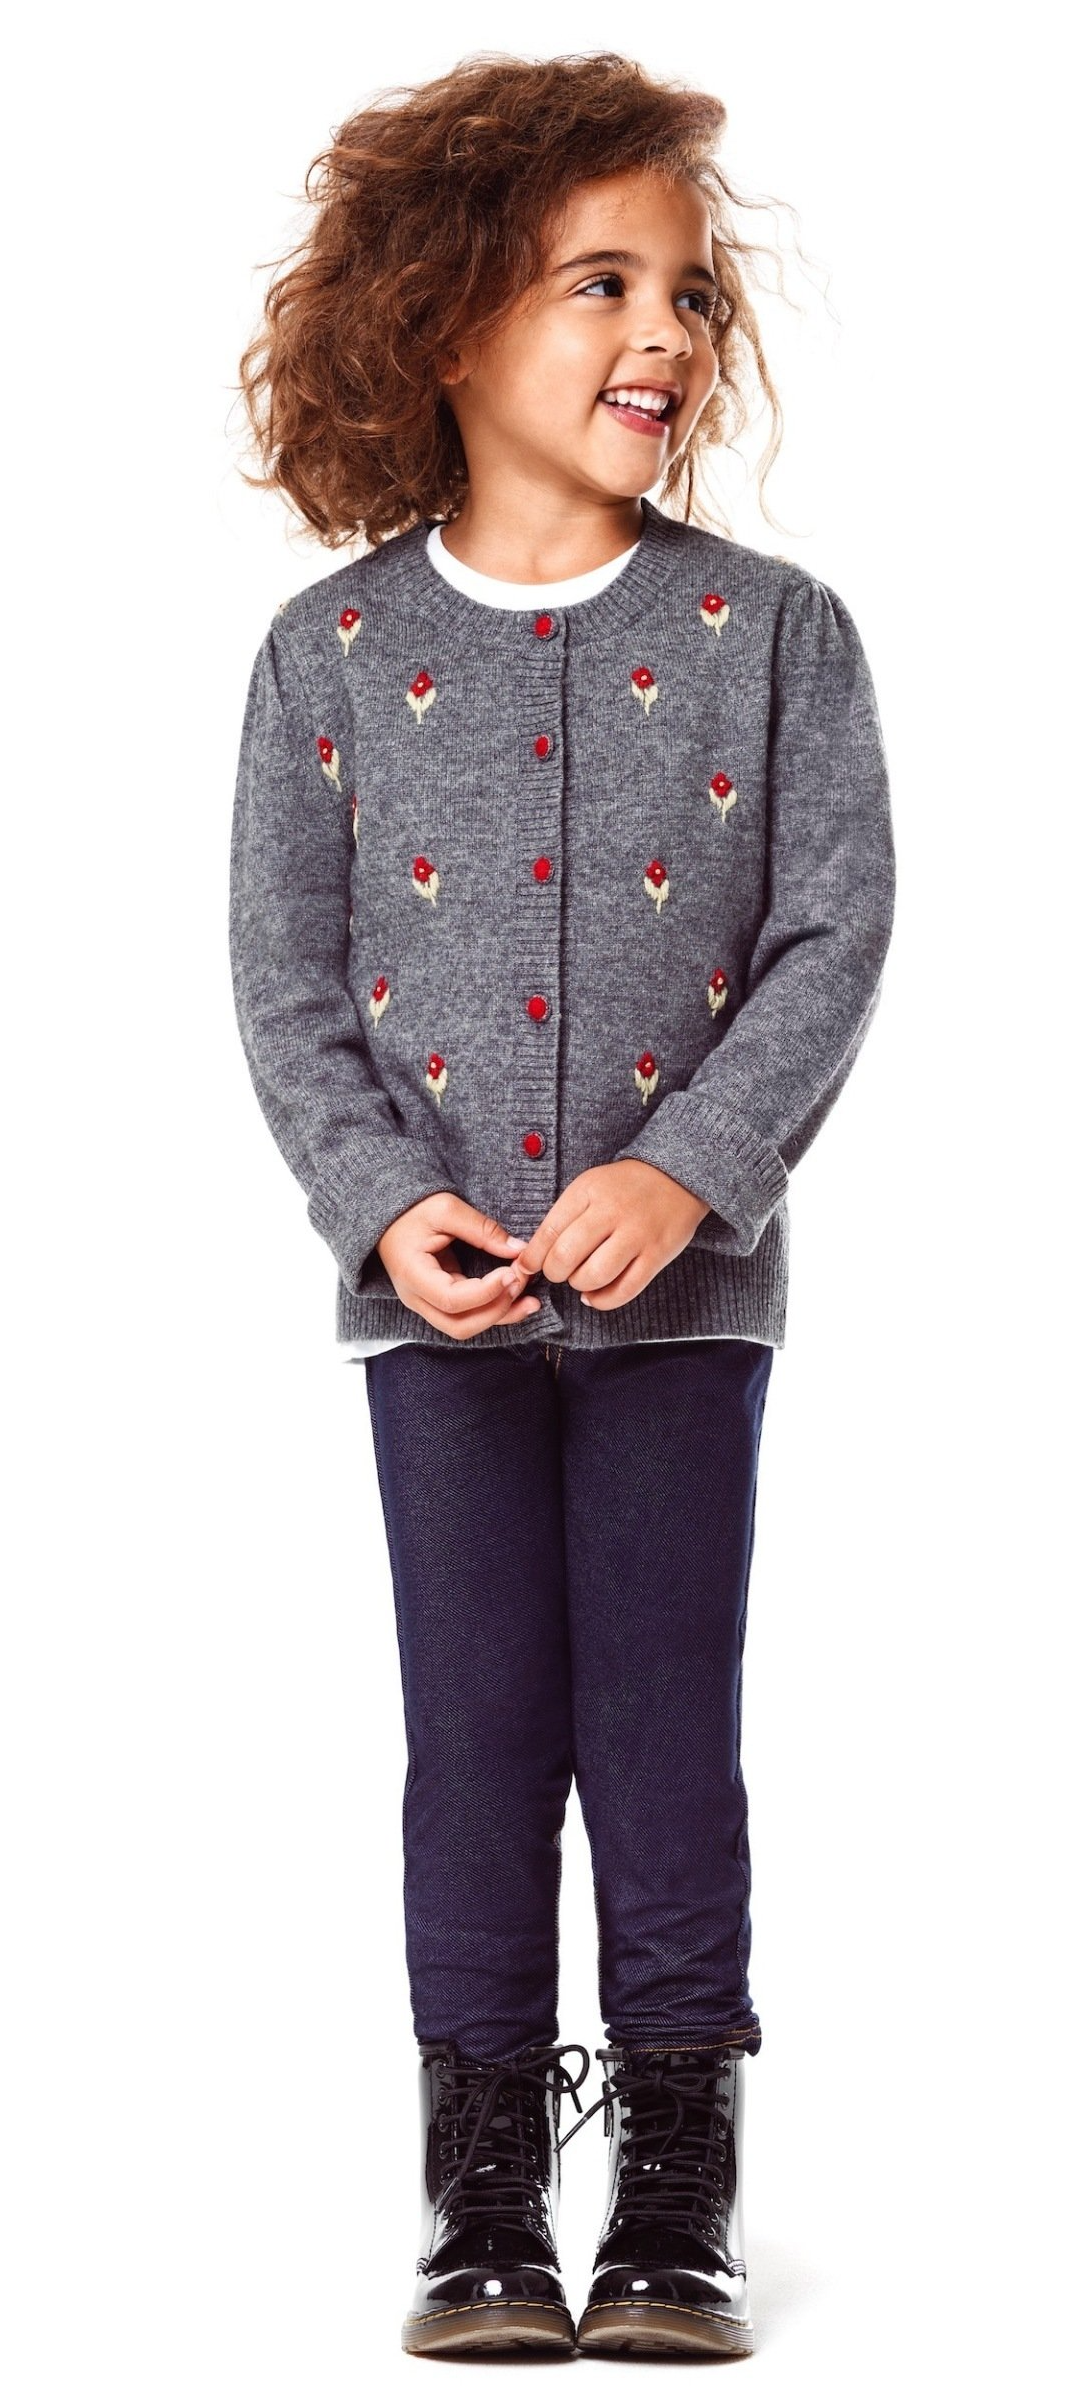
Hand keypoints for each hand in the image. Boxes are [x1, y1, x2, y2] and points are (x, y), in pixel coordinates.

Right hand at [376, 1193, 542, 1339]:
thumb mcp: (446, 1209)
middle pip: (459, 1325)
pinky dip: (493, 1310)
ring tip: (530, 1301)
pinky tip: (516, 1299)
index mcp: (412, 1275)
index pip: (452, 1299)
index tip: (512, 1272)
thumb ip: (483, 1229)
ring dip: (500, 1316)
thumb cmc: (411, 1210)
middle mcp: (416, 1298)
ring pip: (465, 1326)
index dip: (486, 1291)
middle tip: (522, 1284)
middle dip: (497, 1311)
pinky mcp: (438, 1301)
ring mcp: (426, 1303)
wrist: (388, 1215)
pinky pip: (467, 1316)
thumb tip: (519, 1249)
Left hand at [501, 1161, 709, 1313]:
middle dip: (554, 1272)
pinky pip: (624, 1290)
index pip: (549, 1231)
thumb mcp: (590, 1186)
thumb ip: (564, 1217)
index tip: (526, 1267)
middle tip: (558, 1271)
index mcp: (589, 1190)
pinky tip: (595, 1295)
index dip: (533, 1257)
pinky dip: (603, 1300)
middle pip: (567, 1256)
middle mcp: (612, 1212)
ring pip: (594, 1276)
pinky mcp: (657, 1255)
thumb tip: (532, 1256)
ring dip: (579, 1285)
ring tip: (581, 1280)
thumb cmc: (624, 1187)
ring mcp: (637, 1235)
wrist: (676, 1176)